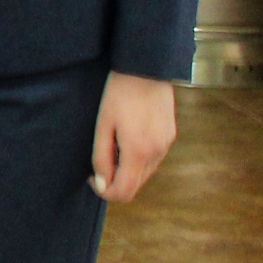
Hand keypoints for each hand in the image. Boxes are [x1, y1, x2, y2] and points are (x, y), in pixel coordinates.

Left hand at [89, 71, 176, 203]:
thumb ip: (101, 157)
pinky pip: (153, 159)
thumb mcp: (103, 126)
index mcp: (139, 152)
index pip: (124, 192)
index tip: (92, 176)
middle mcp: (157, 153)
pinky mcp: (170, 137)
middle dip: (115, 180)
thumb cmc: (119, 95)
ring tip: (113, 143)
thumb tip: (102, 183)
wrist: (146, 69)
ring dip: (127, 168)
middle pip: (135, 185)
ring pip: (145, 173)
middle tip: (100, 158)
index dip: (104, 191)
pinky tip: (126, 137)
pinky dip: (138, 158)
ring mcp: (166, 145)